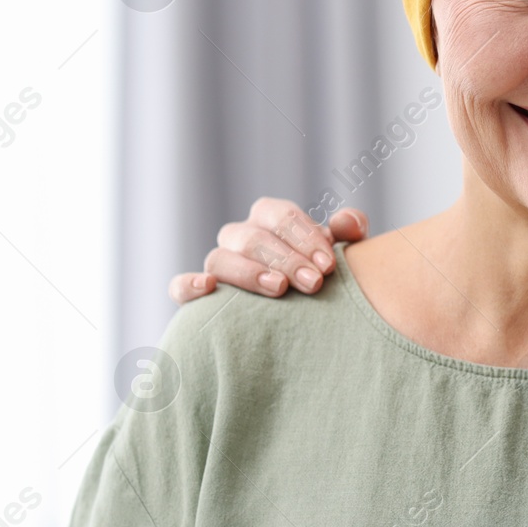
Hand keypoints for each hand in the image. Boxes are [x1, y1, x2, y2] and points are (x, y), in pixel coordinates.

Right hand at [167, 198, 367, 302]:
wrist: (304, 310)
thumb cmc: (321, 273)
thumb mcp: (339, 252)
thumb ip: (348, 232)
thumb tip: (349, 223)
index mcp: (270, 218)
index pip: (280, 215)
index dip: (304, 237)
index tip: (328, 264)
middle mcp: (240, 237)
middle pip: (253, 237)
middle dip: (286, 259)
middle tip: (314, 283)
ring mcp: (218, 264)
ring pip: (220, 258)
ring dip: (249, 272)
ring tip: (278, 289)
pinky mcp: (197, 294)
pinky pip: (178, 286)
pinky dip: (188, 285)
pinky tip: (208, 288)